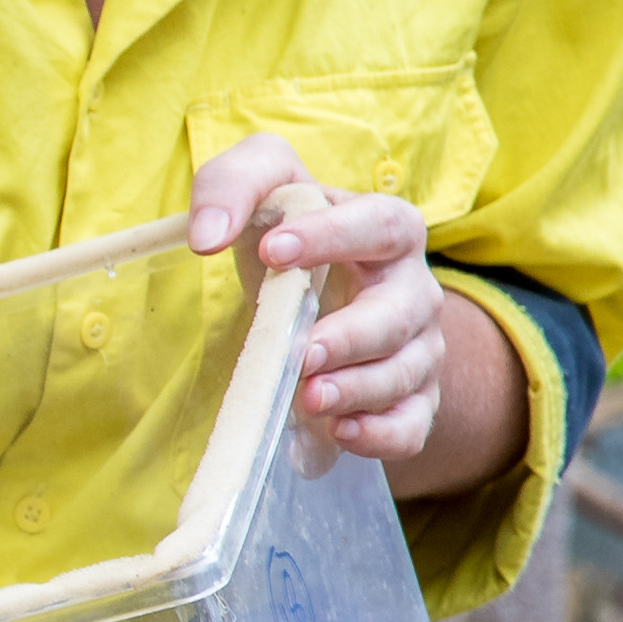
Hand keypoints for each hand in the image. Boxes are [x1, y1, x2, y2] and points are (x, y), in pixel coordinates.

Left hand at [185, 134, 522, 496]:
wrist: (318, 294)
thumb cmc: (291, 234)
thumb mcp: (263, 187)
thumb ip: (234, 186)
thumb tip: (205, 235)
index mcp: (388, 229)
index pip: (379, 225)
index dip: (333, 237)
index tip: (274, 251)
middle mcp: (413, 291)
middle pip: (398, 313)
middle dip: (351, 336)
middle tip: (302, 351)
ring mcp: (417, 350)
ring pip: (405, 373)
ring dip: (358, 390)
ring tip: (309, 399)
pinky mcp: (409, 402)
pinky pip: (411, 425)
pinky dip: (380, 435)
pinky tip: (339, 432)